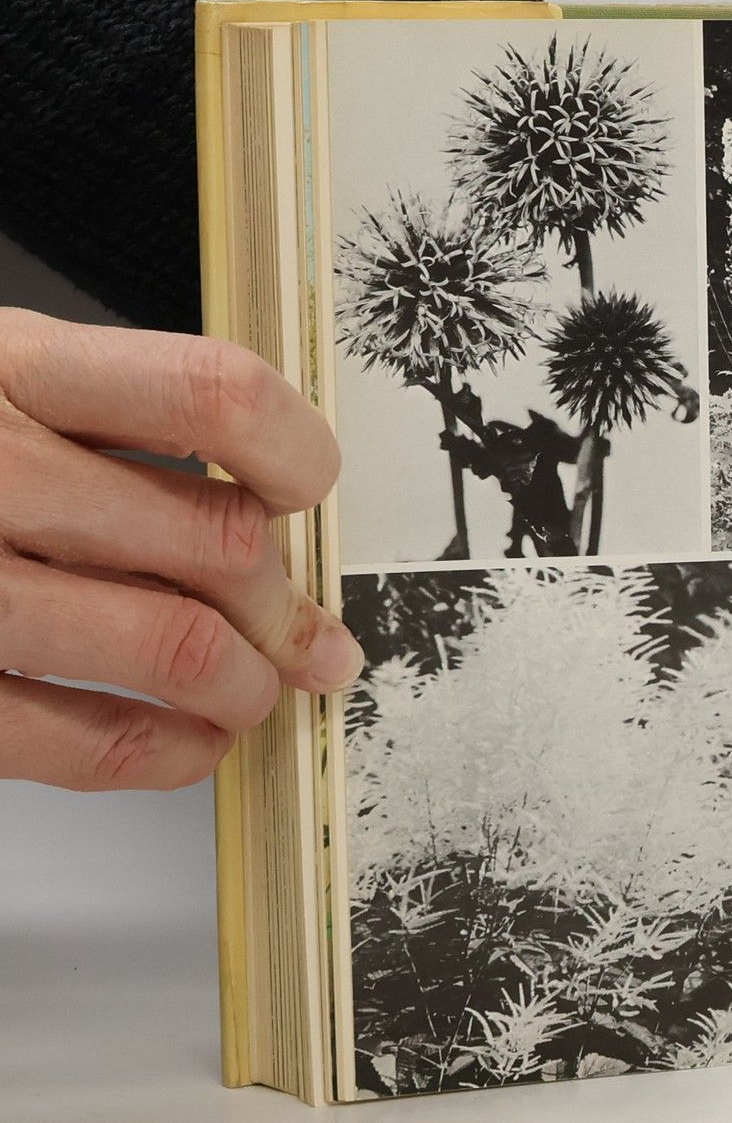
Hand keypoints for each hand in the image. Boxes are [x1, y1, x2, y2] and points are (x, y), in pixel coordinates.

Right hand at [0, 309, 361, 790]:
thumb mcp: (1, 378)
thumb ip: (125, 423)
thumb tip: (278, 502)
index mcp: (10, 370)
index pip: (213, 394)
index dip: (295, 451)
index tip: (311, 488)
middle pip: (215, 541)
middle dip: (288, 606)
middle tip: (310, 636)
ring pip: (173, 646)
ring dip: (248, 683)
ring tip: (259, 689)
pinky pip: (87, 742)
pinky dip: (173, 752)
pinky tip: (193, 739)